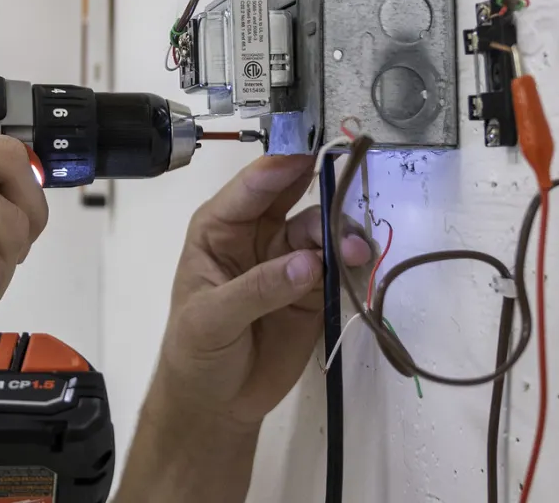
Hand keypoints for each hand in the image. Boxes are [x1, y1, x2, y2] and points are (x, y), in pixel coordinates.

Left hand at [154, 154, 371, 428]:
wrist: (218, 401)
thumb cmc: (196, 350)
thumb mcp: (212, 318)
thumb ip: (257, 289)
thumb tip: (309, 263)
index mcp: (220, 227)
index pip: (251, 188)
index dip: (278, 169)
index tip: (308, 156)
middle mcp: (257, 234)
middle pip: (293, 196)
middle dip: (320, 186)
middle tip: (349, 182)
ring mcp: (289, 260)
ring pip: (320, 229)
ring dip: (341, 233)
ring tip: (356, 249)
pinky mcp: (314, 290)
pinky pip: (338, 265)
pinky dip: (353, 262)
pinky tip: (362, 263)